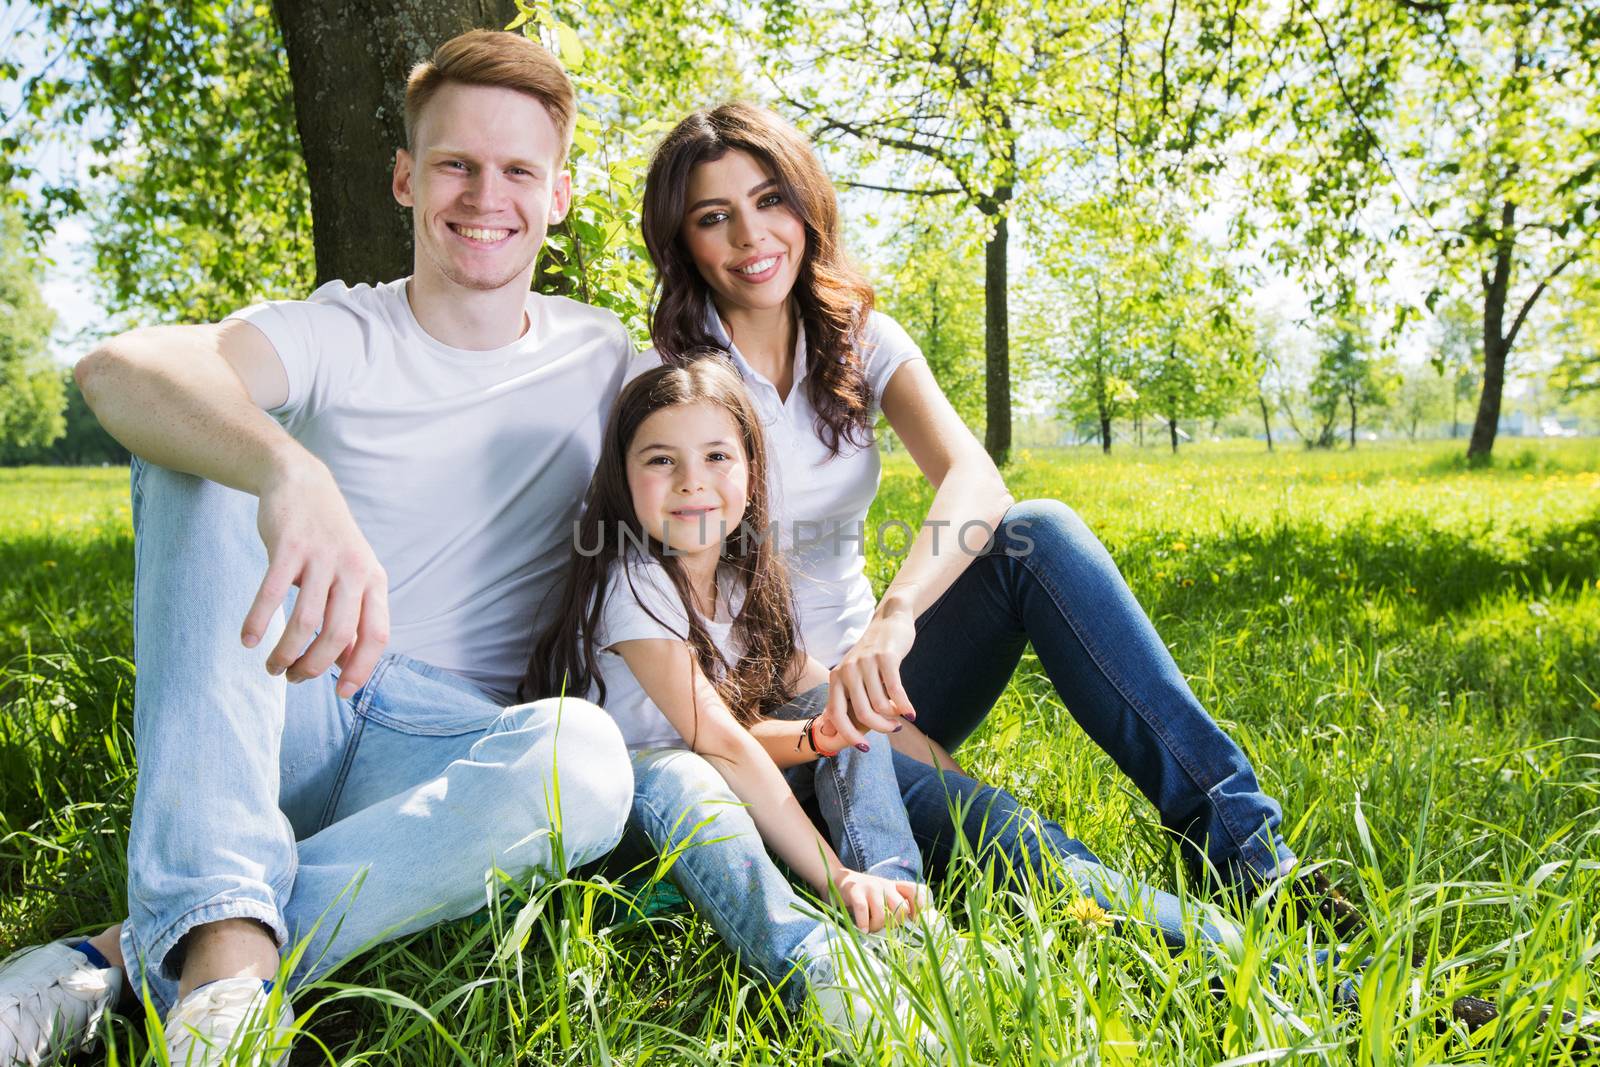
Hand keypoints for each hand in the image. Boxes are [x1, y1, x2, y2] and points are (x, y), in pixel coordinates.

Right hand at [243, 458, 388, 697]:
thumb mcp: (352, 576)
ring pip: (306, 621)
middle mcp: (354, 570)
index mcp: (374, 581)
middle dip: (314, 667)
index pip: (376, 635)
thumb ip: (352, 617)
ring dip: (286, 652)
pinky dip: (259, 622)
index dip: (361, 669)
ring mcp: (322, 557)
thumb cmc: (328, 542)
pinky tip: (248, 641)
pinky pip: (272, 594)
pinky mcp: (289, 546)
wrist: (302, 483)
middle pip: (338, 635)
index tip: (342, 694)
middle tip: (293, 678)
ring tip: (272, 667)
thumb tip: (348, 666)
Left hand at [822, 605, 917, 750]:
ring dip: (894, 718)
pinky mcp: (886, 658)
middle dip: (879, 728)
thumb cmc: (871, 656)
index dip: (849, 735)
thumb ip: (841, 700)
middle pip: (862, 713)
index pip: (836, 714)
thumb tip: (828, 730)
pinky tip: (912, 714)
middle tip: (892, 730)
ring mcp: (866, 663)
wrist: (889, 621)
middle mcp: (847, 671)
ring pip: (880, 704)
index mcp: (836, 678)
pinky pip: (896, 691)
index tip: (864, 748)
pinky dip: (905, 706)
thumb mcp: (851, 675)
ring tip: (901, 718)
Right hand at [832, 868, 925, 932]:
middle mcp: (884, 885)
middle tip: (883, 927)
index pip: (914, 891)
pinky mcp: (855, 891)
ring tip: (870, 928)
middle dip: (894, 924)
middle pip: (901, 908)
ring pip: (882, 914)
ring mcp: (870, 887)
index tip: (912, 920)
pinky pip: (863, 911)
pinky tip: (862, 928)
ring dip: (876, 927)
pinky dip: (863, 923)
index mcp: (894, 887)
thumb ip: (894, 905)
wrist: (837, 879)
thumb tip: (907, 927)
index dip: (918, 907)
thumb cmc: (863, 895)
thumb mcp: (882, 896)